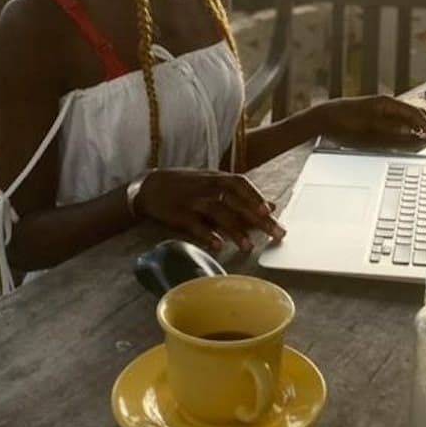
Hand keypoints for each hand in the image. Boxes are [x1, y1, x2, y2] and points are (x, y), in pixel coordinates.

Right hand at [134, 168, 285, 253]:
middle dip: (257, 219)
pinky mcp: (179, 214)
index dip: (255, 196)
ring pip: (218, 213)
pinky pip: (195, 225)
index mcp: (217, 178)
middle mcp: (207, 187)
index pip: (241, 184)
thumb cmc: (188, 187)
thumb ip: (242, 196)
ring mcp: (193, 200)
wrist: (149, 186)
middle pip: (236, 202)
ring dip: (235, 230)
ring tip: (248, 247)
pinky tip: (218, 246)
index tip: (271, 211)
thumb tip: (272, 206)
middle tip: (276, 233)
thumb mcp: (215, 184)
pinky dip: (207, 235)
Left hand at [315, 95, 425, 147]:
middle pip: (411, 113)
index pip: (415, 113)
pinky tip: (403, 136)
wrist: (322, 119)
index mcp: (387, 103)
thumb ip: (395, 134)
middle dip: (424, 125)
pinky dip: (402, 127)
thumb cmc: (344, 124)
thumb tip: (416, 136)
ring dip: (414, 127)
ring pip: (402, 117)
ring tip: (422, 139)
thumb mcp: (372, 132)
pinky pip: (393, 120)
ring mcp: (377, 108)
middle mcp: (384, 103)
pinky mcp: (371, 114)